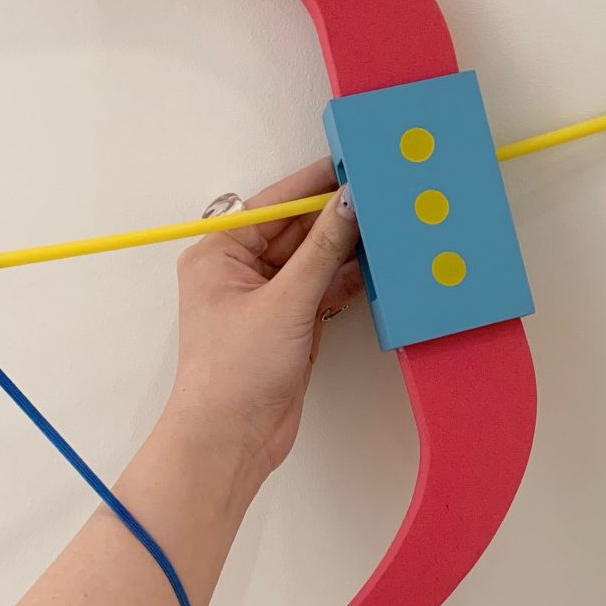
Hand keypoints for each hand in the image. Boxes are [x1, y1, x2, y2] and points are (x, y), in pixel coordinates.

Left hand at [162, 158, 362, 482]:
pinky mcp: (289, 324)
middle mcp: (239, 271)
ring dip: (346, 249)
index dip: (313, 184)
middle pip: (296, 229)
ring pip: (313, 260)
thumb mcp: (285, 303)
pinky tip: (376, 268)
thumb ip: (322, 250)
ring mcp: (266, 299)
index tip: (351, 164)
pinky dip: (346, 281)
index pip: (273, 204)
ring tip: (386, 227)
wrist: (232, 440)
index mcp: (219, 253)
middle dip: (336, 217)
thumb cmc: (234, 374)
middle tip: (380, 197)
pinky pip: (322, 289)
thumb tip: (348, 203)